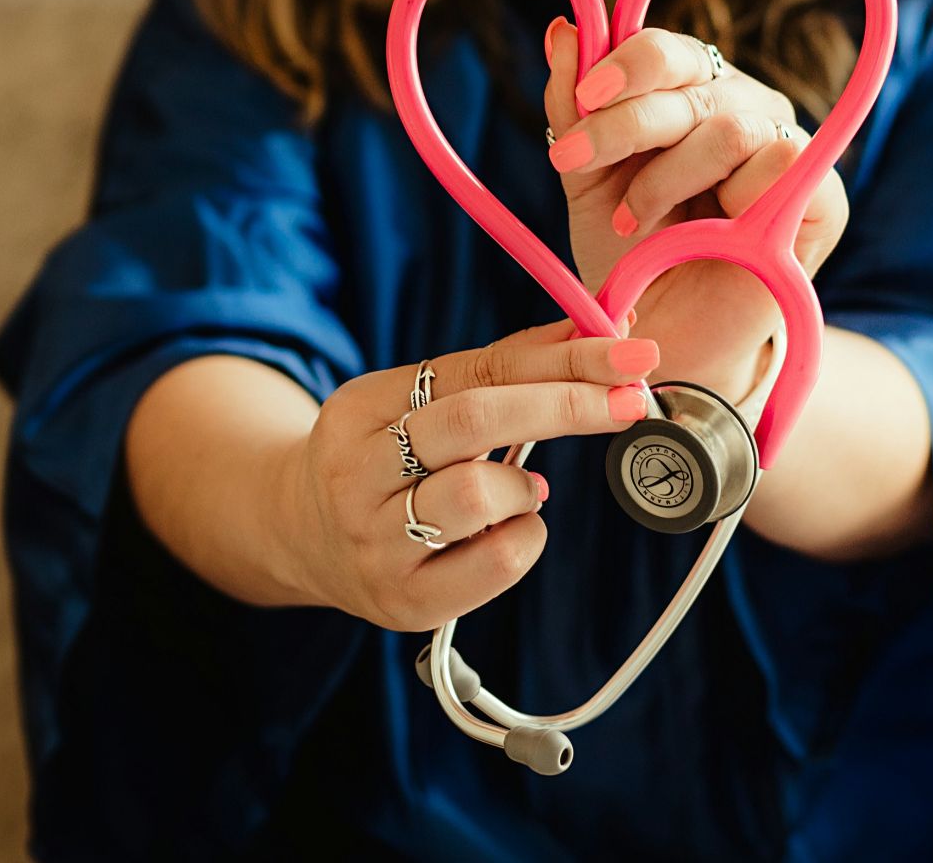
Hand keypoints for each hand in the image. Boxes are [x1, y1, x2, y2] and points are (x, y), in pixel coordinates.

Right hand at [277, 321, 659, 630]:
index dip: (560, 359)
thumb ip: (499, 370)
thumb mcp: (417, 403)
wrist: (301, 538)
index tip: (628, 352)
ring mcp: (376, 544)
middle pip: (472, 421)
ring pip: (477, 495)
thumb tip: (593, 332)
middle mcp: (356, 475)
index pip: (474, 370)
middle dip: (565, 404)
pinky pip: (495, 564)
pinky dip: (525, 537)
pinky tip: (511, 529)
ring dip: (524, 486)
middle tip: (630, 399)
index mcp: (359, 409)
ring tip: (522, 489)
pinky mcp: (405, 601)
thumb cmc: (385, 460)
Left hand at [541, 20, 849, 396]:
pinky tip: (705, 235)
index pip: (668, 50)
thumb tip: (563, 30)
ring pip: (731, 126)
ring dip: (668, 177)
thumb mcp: (587, 181)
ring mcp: (786, 147)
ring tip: (633, 221)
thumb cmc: (633, 256)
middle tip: (573, 163)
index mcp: (691, 93)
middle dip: (624, 124)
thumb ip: (573, 108)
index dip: (625, 65)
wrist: (666, 338)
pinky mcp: (823, 196)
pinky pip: (783, 164)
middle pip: (692, 81)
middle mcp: (742, 107)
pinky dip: (731, 200)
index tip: (581, 101)